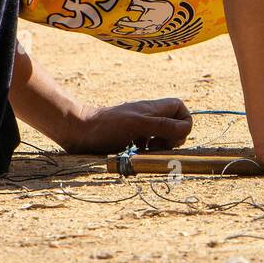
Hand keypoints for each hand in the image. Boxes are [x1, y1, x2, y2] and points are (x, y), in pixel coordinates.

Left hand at [55, 98, 191, 154]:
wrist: (78, 130)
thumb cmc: (106, 126)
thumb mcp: (138, 125)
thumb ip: (163, 126)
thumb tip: (185, 129)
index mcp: (154, 109)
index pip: (181, 109)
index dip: (183, 124)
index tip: (171, 136)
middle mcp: (149, 116)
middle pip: (174, 126)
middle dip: (171, 140)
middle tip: (155, 146)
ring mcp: (139, 127)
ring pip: (161, 138)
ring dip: (158, 148)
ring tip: (143, 150)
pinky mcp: (129, 138)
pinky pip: (147, 146)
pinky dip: (145, 152)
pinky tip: (133, 153)